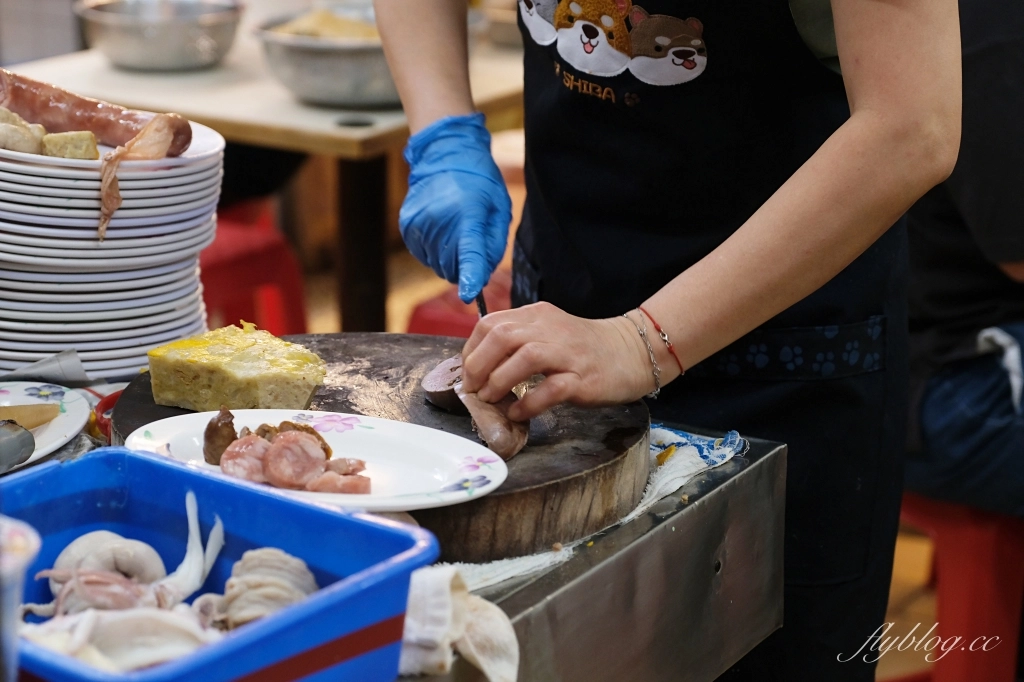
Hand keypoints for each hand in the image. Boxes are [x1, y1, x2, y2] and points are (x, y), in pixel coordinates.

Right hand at [400, 113, 511, 301]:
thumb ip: (493, 245)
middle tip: (472, 245)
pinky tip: (441, 230)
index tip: (470, 296)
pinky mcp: (407, 226)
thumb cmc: (479, 182)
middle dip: (464, 267)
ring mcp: (419, 224)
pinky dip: (435, 250)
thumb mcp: (498, 209)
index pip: (469, 253)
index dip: (471, 277)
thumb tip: (481, 276)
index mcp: (467, 215)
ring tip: (455, 231)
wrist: (444, 154)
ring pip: (437, 264)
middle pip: (452, 268)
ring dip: (449, 259)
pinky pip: (424, 254)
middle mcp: (439, 221)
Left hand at [460, 302, 655, 420]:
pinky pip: (551, 389)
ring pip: (525, 358)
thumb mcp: (547, 334)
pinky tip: (519, 413)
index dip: (471, 351)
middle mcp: (550, 329)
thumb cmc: (584, 349)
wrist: (632, 352)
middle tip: (474, 390)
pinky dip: (529, 403)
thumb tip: (479, 369)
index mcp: (536, 316)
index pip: (490, 324)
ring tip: (492, 400)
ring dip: (500, 382)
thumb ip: (517, 343)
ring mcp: (568, 353)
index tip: (468, 374)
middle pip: (502, 337)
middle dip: (478, 366)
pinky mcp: (583, 378)